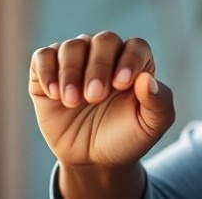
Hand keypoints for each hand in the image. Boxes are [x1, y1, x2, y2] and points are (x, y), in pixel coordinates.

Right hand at [29, 31, 174, 170]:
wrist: (93, 160)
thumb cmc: (126, 137)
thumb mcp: (150, 126)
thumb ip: (158, 102)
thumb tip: (146, 79)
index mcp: (135, 62)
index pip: (135, 46)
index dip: (130, 59)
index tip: (121, 84)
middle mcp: (106, 55)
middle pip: (104, 40)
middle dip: (99, 67)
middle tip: (94, 97)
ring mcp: (76, 61)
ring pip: (72, 46)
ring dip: (72, 72)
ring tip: (73, 102)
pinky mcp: (48, 72)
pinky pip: (43, 56)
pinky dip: (47, 70)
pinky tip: (54, 93)